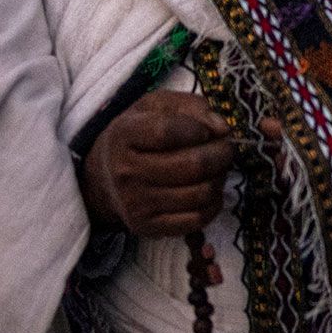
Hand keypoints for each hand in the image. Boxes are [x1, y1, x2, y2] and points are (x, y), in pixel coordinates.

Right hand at [81, 90, 257, 237]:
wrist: (106, 177)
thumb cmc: (140, 135)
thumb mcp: (157, 107)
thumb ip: (191, 106)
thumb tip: (221, 128)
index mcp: (124, 134)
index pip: (167, 131)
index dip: (199, 129)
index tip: (207, 130)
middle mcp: (126, 171)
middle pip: (193, 165)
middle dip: (221, 154)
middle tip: (226, 149)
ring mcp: (135, 203)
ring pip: (201, 193)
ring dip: (220, 178)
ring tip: (217, 169)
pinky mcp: (147, 226)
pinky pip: (197, 220)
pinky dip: (214, 204)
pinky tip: (209, 191)